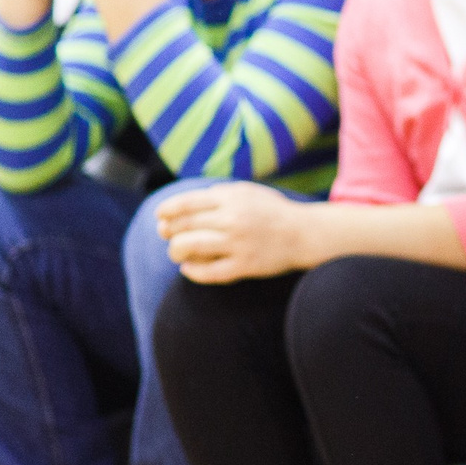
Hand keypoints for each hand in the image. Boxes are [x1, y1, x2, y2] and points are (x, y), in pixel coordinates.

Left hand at [155, 182, 313, 282]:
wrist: (305, 234)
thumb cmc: (272, 212)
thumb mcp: (247, 192)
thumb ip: (217, 194)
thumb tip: (180, 208)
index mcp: (232, 199)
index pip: (186, 203)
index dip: (166, 210)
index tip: (160, 216)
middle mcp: (233, 220)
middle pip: (184, 226)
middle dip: (168, 231)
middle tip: (167, 235)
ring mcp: (238, 244)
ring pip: (190, 248)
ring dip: (175, 251)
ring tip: (177, 253)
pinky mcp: (245, 266)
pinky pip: (208, 272)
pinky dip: (192, 272)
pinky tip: (188, 270)